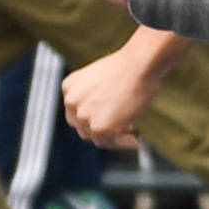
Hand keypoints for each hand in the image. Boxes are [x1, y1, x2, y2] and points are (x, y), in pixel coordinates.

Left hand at [62, 31, 181, 147]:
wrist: (139, 65)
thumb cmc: (128, 67)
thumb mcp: (101, 78)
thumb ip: (94, 95)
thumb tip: (104, 112)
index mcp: (69, 87)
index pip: (75, 112)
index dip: (93, 118)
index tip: (109, 120)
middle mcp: (71, 102)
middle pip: (83, 127)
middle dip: (102, 130)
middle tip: (122, 130)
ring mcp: (84, 116)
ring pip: (96, 137)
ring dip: (114, 138)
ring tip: (131, 135)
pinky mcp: (99, 127)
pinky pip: (110, 142)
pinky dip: (123, 143)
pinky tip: (135, 140)